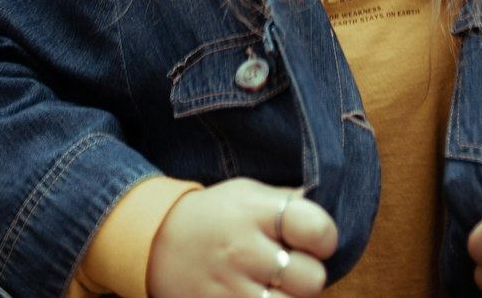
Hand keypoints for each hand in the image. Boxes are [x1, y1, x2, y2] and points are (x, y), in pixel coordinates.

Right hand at [147, 178, 337, 297]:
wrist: (157, 241)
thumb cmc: (216, 215)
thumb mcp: (248, 193)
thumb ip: (287, 202)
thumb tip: (325, 213)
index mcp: (255, 212)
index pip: (315, 228)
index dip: (325, 237)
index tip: (316, 240)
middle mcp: (243, 251)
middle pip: (311, 280)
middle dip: (309, 276)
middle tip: (294, 268)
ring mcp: (230, 289)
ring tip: (277, 287)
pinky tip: (260, 296)